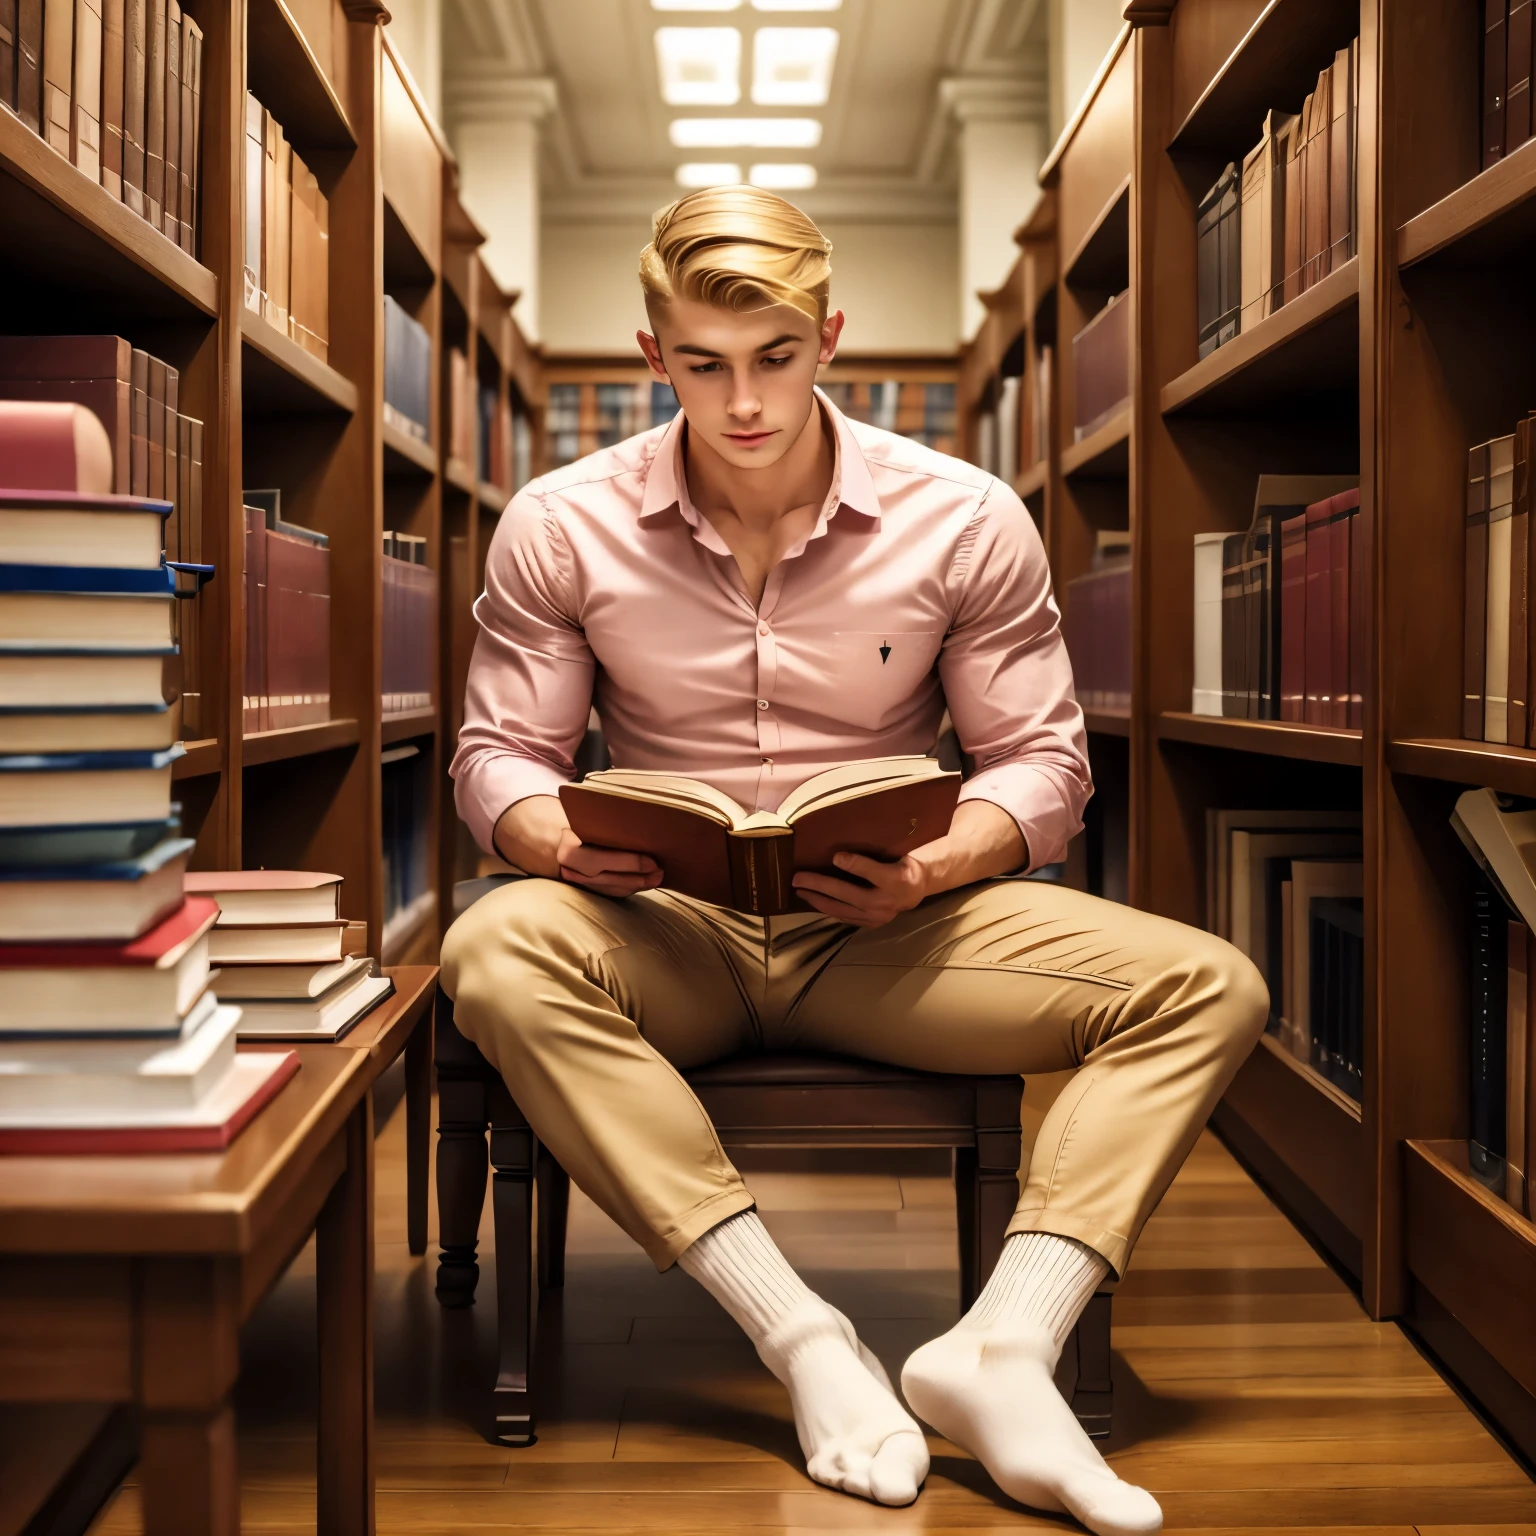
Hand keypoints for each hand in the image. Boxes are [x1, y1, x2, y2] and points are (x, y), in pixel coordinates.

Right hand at [556, 828, 663, 898]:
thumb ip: (606, 827)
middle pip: (611, 879)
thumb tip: (641, 825)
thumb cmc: (575, 826)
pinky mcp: (585, 889)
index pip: (604, 860)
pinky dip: (628, 888)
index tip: (653, 861)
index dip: (631, 863)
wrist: (554, 841)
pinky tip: (643, 883)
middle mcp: (572, 871)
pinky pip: (610, 892)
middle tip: (660, 872)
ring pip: (612, 889)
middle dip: (639, 878)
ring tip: (657, 879)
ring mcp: (578, 884)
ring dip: (637, 886)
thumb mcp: (586, 822)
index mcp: (570, 852)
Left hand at [792, 850, 929, 927]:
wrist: (916, 889)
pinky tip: (815, 902)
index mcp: (896, 880)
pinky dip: (828, 909)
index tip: (835, 856)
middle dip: (819, 885)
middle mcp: (886, 902)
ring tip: (800, 891)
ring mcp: (877, 917)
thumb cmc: (901, 865)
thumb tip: (837, 856)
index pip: (871, 872)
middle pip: (847, 894)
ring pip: (842, 909)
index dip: (853, 864)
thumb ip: (869, 855)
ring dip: (818, 900)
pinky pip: (845, 917)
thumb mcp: (893, 852)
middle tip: (797, 878)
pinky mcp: (871, 924)